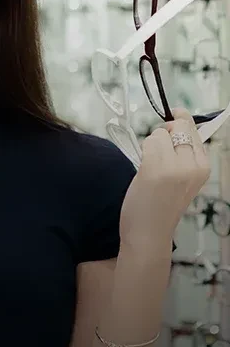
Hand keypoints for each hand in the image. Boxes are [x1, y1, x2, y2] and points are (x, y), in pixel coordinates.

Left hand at [119, 108, 210, 250]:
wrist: (149, 233)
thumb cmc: (161, 206)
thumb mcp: (183, 179)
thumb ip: (183, 155)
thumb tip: (177, 121)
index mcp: (203, 167)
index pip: (194, 130)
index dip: (181, 121)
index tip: (176, 113)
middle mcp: (192, 165)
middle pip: (178, 127)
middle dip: (165, 132)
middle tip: (157, 152)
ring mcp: (174, 166)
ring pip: (160, 134)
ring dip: (151, 144)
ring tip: (150, 168)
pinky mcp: (154, 168)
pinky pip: (148, 142)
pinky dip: (143, 150)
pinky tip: (144, 169)